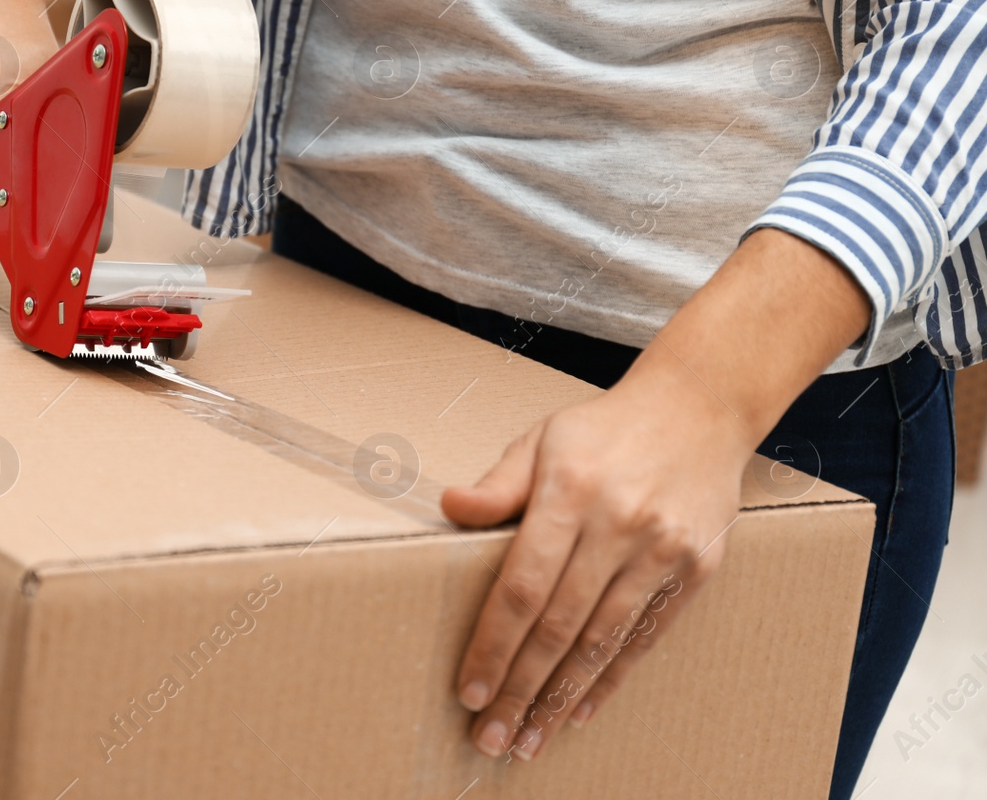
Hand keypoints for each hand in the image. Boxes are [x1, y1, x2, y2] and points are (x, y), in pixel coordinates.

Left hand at [442, 227, 871, 760]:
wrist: (699, 410)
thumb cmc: (604, 429)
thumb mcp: (541, 438)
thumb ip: (498, 483)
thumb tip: (449, 506)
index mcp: (569, 491)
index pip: (523, 585)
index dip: (494, 644)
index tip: (469, 690)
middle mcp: (618, 525)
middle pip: (559, 626)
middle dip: (520, 688)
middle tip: (490, 738)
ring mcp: (661, 551)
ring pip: (602, 641)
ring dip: (561, 698)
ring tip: (529, 739)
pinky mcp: (694, 569)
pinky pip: (644, 637)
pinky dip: (610, 679)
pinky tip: (579, 709)